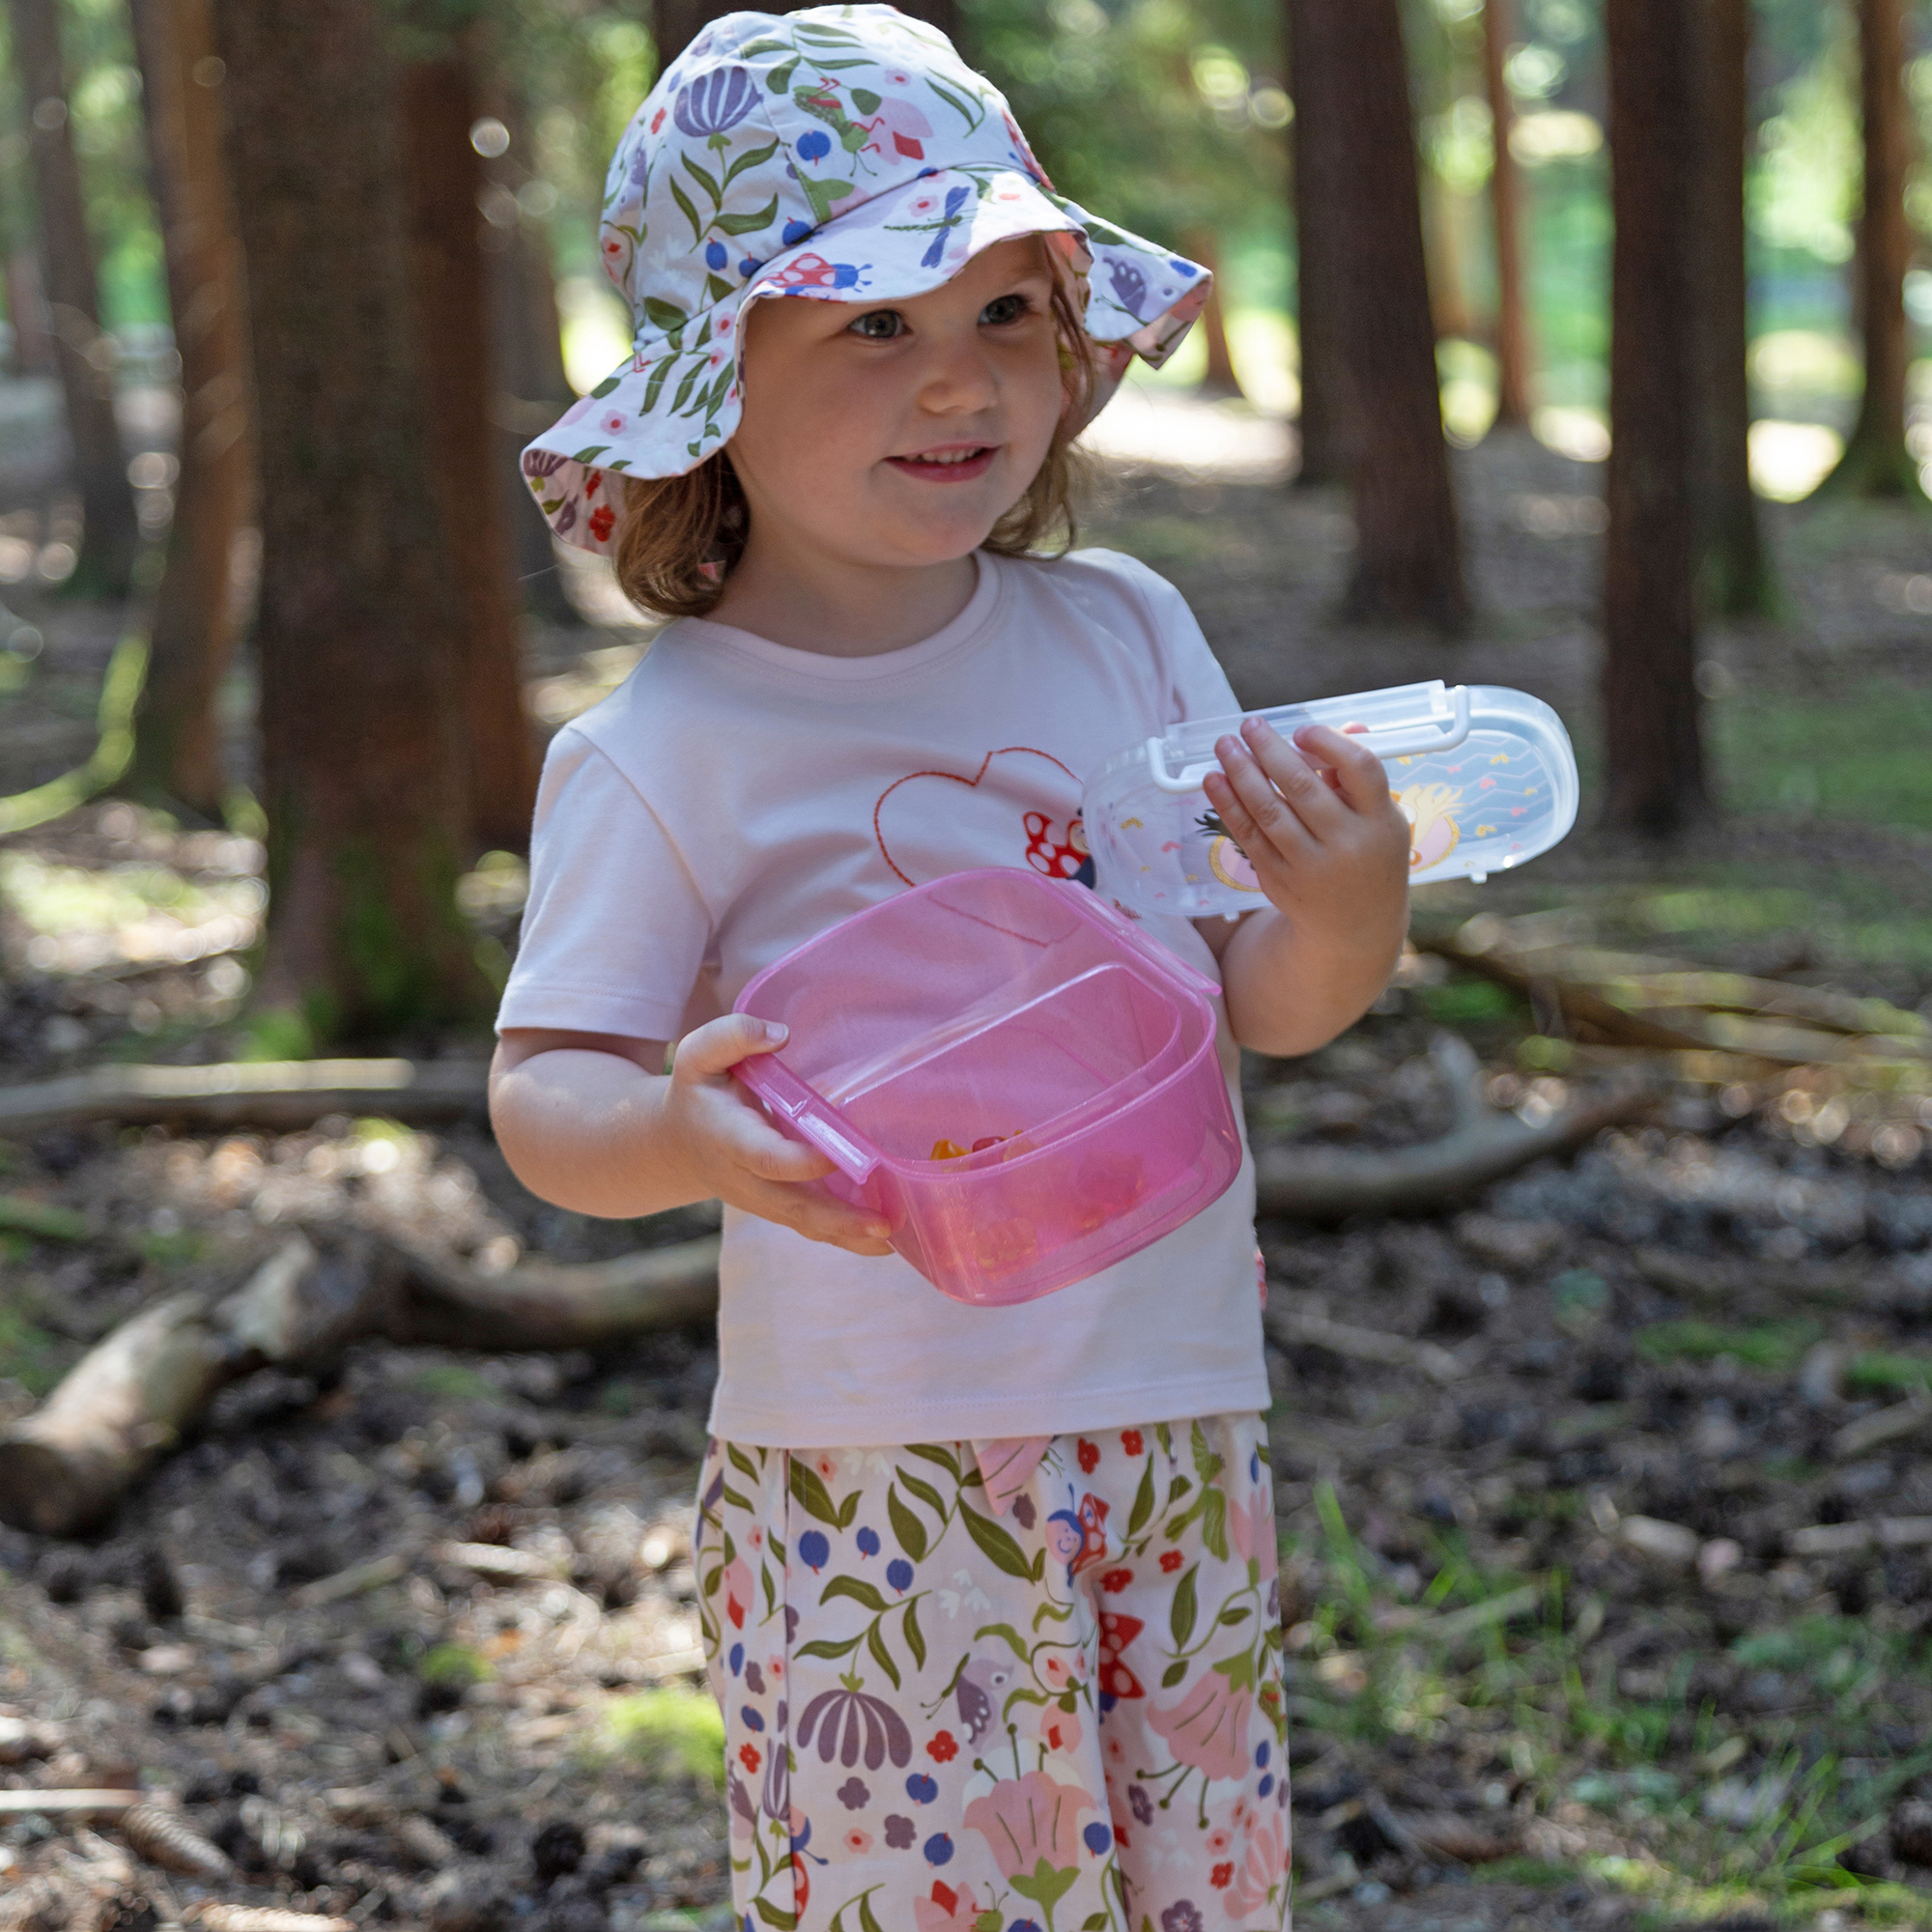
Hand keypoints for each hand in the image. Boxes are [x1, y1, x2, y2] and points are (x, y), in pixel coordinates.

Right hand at [664, 1015, 894, 1256]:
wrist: (676, 1144)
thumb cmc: (698, 1091)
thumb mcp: (699, 1055)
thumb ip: (733, 1036)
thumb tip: (780, 1035)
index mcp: (728, 1137)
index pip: (765, 1157)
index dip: (800, 1160)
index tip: (837, 1153)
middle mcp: (746, 1177)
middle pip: (792, 1205)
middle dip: (837, 1218)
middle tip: (882, 1224)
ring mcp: (761, 1200)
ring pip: (804, 1224)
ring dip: (848, 1236)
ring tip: (892, 1240)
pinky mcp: (777, 1208)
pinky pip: (810, 1226)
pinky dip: (845, 1237)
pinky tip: (883, 1240)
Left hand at [1202, 716, 1410, 946]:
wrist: (1356, 926)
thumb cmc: (1368, 855)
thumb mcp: (1380, 818)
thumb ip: (1358, 774)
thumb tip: (1348, 726)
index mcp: (1380, 820)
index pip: (1361, 769)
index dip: (1329, 743)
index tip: (1301, 731)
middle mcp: (1347, 843)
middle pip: (1303, 787)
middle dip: (1269, 750)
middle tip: (1248, 726)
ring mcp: (1311, 865)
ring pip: (1269, 811)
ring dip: (1241, 773)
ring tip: (1224, 746)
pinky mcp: (1280, 879)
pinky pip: (1249, 836)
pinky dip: (1229, 805)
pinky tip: (1214, 780)